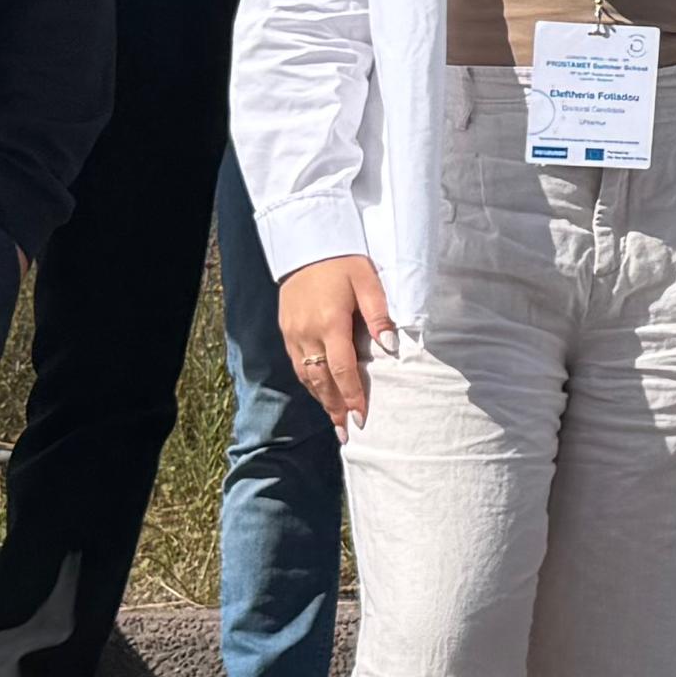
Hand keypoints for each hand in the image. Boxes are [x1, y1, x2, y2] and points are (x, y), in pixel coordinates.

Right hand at [277, 254, 392, 431]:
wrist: (306, 244)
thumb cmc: (343, 261)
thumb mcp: (368, 281)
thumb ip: (378, 315)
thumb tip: (389, 347)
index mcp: (330, 323)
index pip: (342, 369)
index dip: (352, 396)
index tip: (361, 418)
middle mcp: (308, 333)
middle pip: (321, 380)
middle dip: (335, 408)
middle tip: (348, 433)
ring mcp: (293, 333)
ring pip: (307, 376)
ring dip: (321, 400)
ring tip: (336, 421)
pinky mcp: (286, 330)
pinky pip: (298, 364)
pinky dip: (310, 382)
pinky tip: (320, 393)